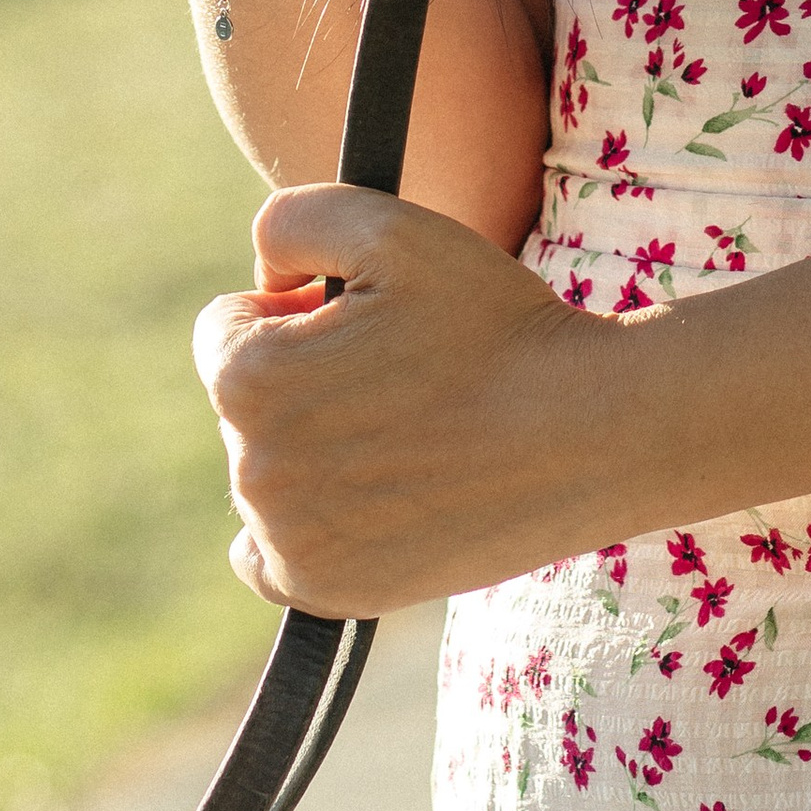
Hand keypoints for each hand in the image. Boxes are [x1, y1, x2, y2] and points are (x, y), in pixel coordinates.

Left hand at [195, 186, 624, 615]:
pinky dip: (298, 528)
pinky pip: (267, 555)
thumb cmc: (489, 321)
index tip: (365, 319)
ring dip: (309, 443)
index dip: (293, 307)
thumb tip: (261, 276)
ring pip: (265, 468)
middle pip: (245, 399)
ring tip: (405, 429)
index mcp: (249, 380)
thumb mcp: (388, 225)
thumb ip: (288, 219)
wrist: (584, 431)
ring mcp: (290, 542)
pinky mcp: (329, 591)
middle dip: (301, 374)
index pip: (225, 326)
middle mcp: (253, 473)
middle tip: (399, 372)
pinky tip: (357, 499)